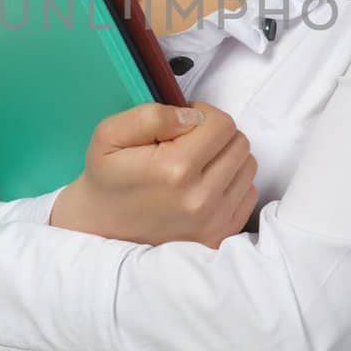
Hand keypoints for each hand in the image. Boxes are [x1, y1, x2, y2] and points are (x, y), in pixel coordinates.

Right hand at [50, 101, 258, 248]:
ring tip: (197, 164)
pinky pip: (248, 194)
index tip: (183, 125)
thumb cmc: (107, 177)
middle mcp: (201, 198)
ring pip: (248, 167)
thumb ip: (152, 116)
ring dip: (226, 158)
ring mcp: (214, 221)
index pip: (222, 124)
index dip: (203, 115)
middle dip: (216, 135)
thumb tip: (193, 115)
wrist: (101, 229)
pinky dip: (232, 183)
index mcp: (176, 170)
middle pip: (240, 144)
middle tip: (188, 143)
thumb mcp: (110, 134)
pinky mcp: (221, 235)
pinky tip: (205, 185)